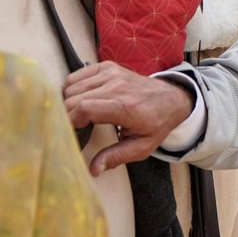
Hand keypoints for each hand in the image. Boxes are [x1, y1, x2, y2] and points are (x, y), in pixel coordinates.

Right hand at [63, 62, 194, 174]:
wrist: (171, 99)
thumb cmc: (156, 124)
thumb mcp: (141, 147)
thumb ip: (116, 156)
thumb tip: (93, 169)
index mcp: (124, 107)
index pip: (85, 109)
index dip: (69, 121)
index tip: (67, 133)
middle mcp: (116, 86)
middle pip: (73, 98)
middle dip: (66, 115)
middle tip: (71, 128)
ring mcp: (111, 74)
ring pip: (72, 86)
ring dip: (68, 102)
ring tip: (78, 116)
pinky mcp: (108, 67)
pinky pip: (78, 75)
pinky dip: (73, 88)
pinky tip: (81, 99)